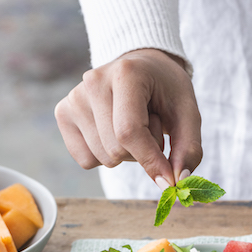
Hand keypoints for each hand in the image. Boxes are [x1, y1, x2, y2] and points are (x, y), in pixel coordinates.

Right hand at [54, 48, 202, 188]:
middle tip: (151, 126)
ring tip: (133, 125)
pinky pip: (85, 160)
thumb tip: (176, 182)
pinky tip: (113, 131)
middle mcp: (93, 81)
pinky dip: (105, 155)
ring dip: (126, 154)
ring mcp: (74, 97)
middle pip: (116, 150)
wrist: (143, 68)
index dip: (150, 161)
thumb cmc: (166, 90)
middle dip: (142, 152)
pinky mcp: (63, 113)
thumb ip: (188, 148)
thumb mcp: (188, 113)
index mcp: (126, 73)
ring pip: (102, 158)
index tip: (168, 180)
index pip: (129, 132)